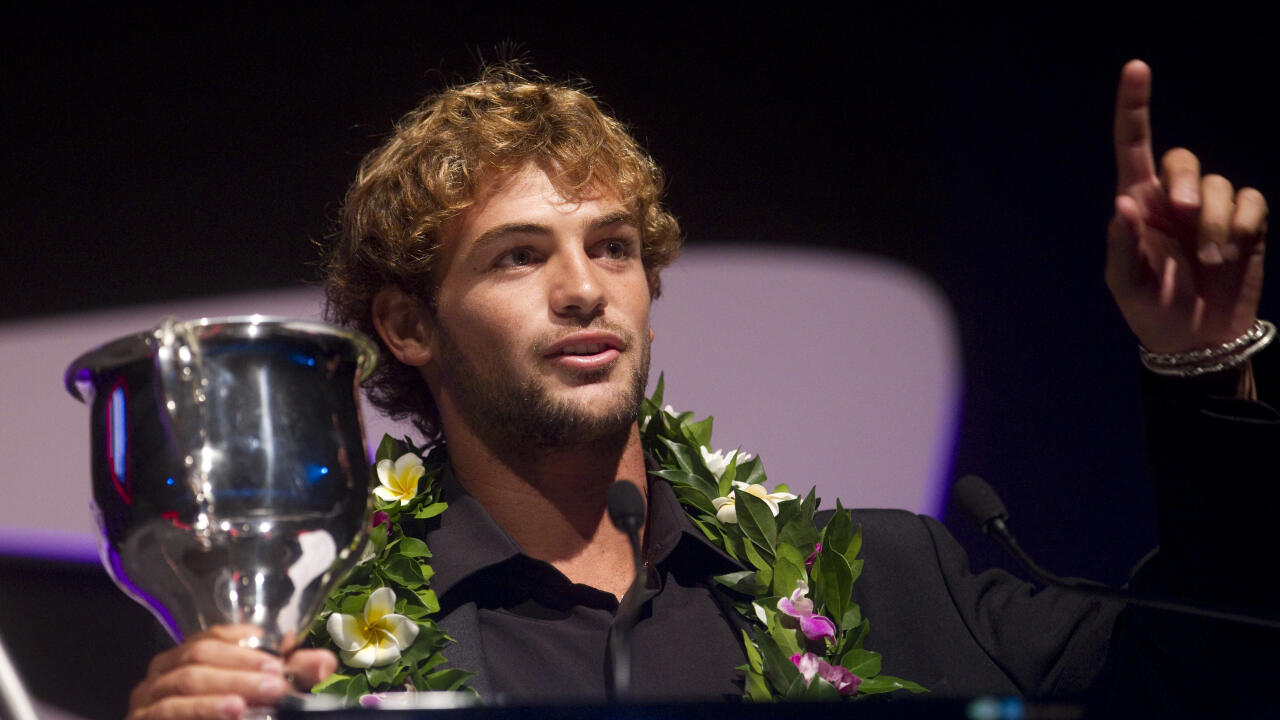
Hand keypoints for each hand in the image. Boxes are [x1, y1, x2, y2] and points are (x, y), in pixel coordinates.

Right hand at [126, 625, 336, 719]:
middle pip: (202, 655)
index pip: (213, 635)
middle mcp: (163, 671)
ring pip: (187, 679)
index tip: (281, 650)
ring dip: (228, 686)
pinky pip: (169, 710)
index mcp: (188, 656)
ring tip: (260, 696)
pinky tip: (233, 710)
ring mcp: (148, 697)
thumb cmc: (228, 713)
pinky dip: (203, 709)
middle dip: (243, 666)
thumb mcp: (263, 695)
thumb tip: (324, 661)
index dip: (247, 641)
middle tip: (278, 681)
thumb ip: (292, 677)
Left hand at [1105, 59, 1267, 352]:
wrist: (1196, 339)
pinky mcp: (1245, 223)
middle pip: (1183, 159)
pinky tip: (1233, 253)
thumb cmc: (1151, 310)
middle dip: (1188, 183)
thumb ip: (1122, 245)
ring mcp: (1211, 209)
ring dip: (1217, 222)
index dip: (1134, 106)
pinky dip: (1243, 224)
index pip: (1133, 145)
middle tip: (1185, 215)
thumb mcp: (1127, 284)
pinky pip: (1251, 200)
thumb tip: (1123, 204)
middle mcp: (1173, 199)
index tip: (1136, 67)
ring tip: (1209, 260)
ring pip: (1221, 184)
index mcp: (1137, 205)